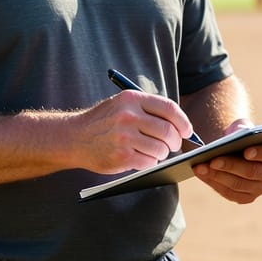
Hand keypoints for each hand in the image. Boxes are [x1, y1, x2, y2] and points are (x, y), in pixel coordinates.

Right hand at [78, 91, 194, 173]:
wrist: (74, 138)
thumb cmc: (103, 122)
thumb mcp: (122, 105)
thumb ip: (148, 110)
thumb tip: (180, 125)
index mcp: (131, 99)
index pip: (168, 107)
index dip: (183, 121)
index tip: (187, 131)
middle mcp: (128, 116)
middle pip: (168, 130)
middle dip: (175, 141)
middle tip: (174, 145)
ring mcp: (124, 136)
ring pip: (161, 148)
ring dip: (163, 153)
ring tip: (157, 152)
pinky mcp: (121, 156)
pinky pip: (149, 161)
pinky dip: (152, 162)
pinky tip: (144, 158)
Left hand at [193, 120, 261, 203]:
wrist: (235, 150)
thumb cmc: (240, 137)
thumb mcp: (242, 127)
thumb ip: (241, 129)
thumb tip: (234, 137)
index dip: (259, 153)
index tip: (246, 151)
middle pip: (251, 172)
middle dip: (230, 166)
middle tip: (212, 160)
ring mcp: (260, 188)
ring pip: (237, 185)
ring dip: (217, 176)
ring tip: (200, 167)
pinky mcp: (246, 197)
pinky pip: (229, 193)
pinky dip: (213, 183)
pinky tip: (201, 174)